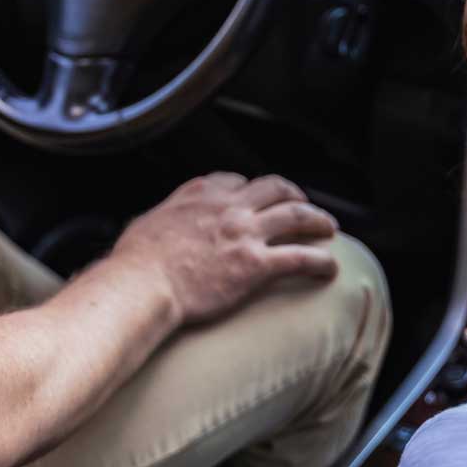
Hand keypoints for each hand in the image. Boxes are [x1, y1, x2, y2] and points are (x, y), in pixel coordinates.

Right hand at [109, 173, 339, 326]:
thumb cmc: (136, 262)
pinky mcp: (257, 265)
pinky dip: (321, 261)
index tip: (255, 198)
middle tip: (303, 204)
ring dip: (318, 219)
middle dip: (294, 194)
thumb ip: (166, 215)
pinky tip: (330, 267)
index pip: (235, 180)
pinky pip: (301, 257)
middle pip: (275, 189)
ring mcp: (245, 234)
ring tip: (328, 228)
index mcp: (201, 193)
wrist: (142, 286)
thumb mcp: (148, 222)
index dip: (250, 189)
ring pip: (297, 215)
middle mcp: (228, 207)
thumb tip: (163, 223)